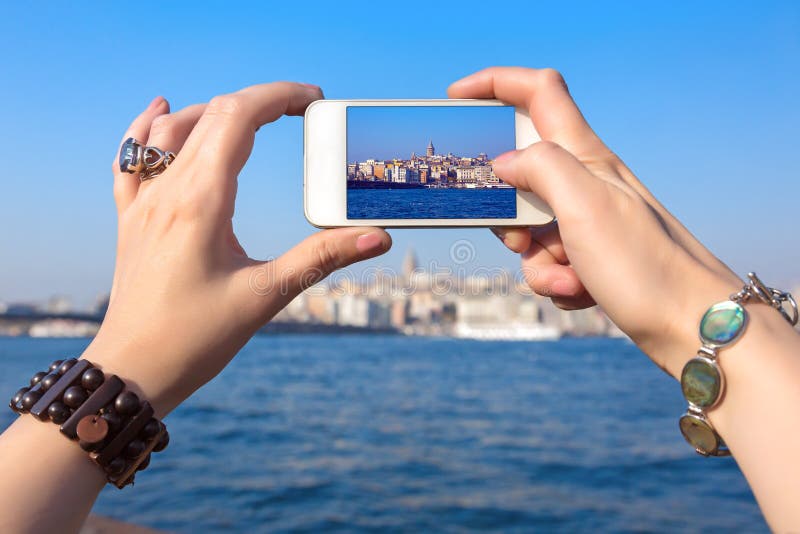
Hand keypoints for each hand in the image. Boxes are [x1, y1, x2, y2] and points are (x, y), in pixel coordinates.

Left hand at [87, 83, 391, 415]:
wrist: (132, 371)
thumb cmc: (196, 339)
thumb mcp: (267, 296)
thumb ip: (323, 258)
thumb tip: (377, 237)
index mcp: (201, 201)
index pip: (239, 117)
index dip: (279, 97)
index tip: (314, 100)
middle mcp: (166, 191)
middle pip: (211, 115)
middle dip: (259, 102)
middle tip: (299, 110)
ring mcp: (142, 204)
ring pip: (170, 130)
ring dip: (213, 111)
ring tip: (251, 115)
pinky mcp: (131, 220)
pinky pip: (130, 158)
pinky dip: (149, 129)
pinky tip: (161, 113)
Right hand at [449, 67, 741, 375]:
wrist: (691, 326)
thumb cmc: (645, 265)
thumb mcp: (584, 203)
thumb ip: (539, 167)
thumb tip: (504, 164)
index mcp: (584, 156)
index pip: (538, 91)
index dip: (495, 84)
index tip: (457, 99)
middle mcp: (585, 182)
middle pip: (519, 174)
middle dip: (506, 212)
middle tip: (523, 238)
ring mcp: (586, 221)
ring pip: (529, 229)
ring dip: (537, 262)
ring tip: (572, 278)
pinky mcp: (590, 257)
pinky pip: (547, 264)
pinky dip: (556, 282)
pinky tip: (584, 292)